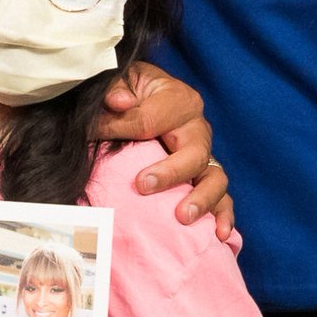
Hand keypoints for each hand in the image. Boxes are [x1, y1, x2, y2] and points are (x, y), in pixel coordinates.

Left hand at [98, 64, 232, 236]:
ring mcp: (204, 156)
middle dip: (170, 172)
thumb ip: (117, 89)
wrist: (139, 100)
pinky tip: (219, 235)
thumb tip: (118, 102)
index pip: (152, 120)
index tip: (93, 133)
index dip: (121, 129)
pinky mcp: (204, 178)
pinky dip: (224, 216)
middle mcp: (197, 129)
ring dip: (202, 199)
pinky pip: (222, 198)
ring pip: (215, 178)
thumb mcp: (122, 82)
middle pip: (194, 153)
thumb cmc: (130, 92)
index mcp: (179, 99)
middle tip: (142, 185)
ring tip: (183, 216)